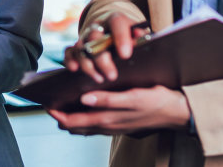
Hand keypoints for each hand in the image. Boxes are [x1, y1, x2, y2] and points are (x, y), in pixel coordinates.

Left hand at [48, 86, 190, 136]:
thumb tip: (84, 99)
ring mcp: (112, 126)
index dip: (56, 113)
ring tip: (62, 99)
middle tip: (50, 98)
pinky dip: (83, 115)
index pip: (71, 121)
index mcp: (106, 120)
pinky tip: (83, 102)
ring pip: (82, 126)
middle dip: (59, 114)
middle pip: (73, 126)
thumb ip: (108, 99)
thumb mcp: (133, 97)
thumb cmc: (156, 101)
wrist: (177, 112)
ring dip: (70, 115)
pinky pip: (94, 123)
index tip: (45, 101)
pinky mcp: (118, 123)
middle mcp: (106, 126)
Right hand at [63, 12, 149, 83]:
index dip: (121, 38)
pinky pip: (69, 51)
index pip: (117, 23)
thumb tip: (140, 36)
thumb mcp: (137, 33)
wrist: (114, 30)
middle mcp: (98, 26)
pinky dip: (70, 60)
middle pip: (94, 38)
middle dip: (102, 59)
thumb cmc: (130, 36)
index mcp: (115, 19)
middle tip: (112, 76)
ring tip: (99, 79)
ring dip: (88, 65)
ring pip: (80, 47)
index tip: (125, 55)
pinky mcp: (77, 46)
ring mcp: (85, 35)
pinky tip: (75, 69)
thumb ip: (141, 35)